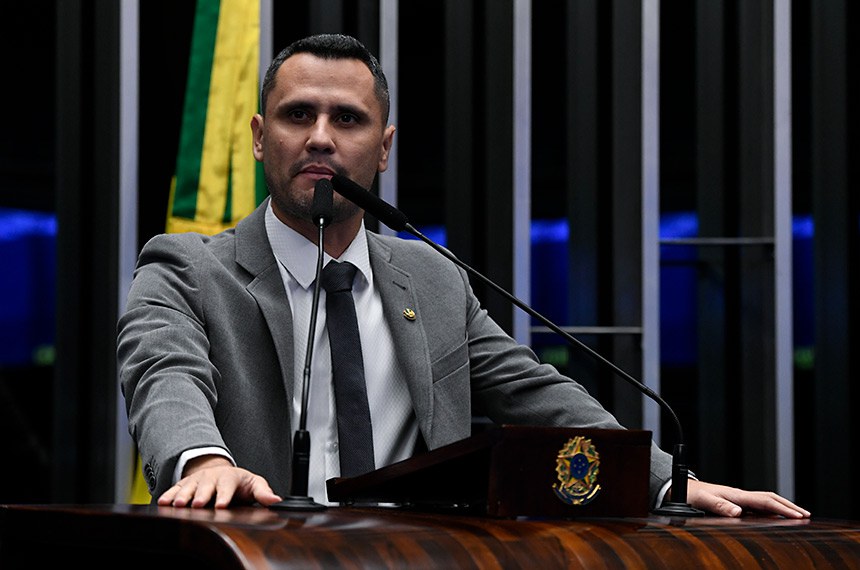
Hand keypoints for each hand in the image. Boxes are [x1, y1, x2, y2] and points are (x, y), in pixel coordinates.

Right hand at [157, 455, 282, 508]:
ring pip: (189, 487)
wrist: (220, 472)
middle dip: (201, 495)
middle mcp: (212, 478)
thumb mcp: (254, 484)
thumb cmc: (239, 482)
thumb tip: (276, 500)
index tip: (221, 505)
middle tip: (197, 504)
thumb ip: (263, 492)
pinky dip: (169, 495)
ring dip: (183, 495)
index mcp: (230, 478)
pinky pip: (175, 488)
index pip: (227, 487)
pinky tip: (163, 502)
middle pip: (206, 487)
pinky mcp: (185, 484)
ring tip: (179, 504)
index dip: (224, 496)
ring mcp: (197, 480)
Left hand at [686, 480, 810, 517]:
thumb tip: (737, 512)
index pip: (765, 501)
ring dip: (782, 507)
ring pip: (766, 501)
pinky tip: (775, 516)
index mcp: (736, 495)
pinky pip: (758, 505)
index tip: (799, 515)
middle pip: (770, 498)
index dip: (783, 508)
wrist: (681, 488)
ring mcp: (738, 498)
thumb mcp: (703, 501)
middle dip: (789, 506)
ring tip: (797, 515)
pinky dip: (771, 510)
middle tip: (806, 515)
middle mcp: (740, 495)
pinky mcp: (735, 502)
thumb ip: (719, 507)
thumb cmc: (692, 495)